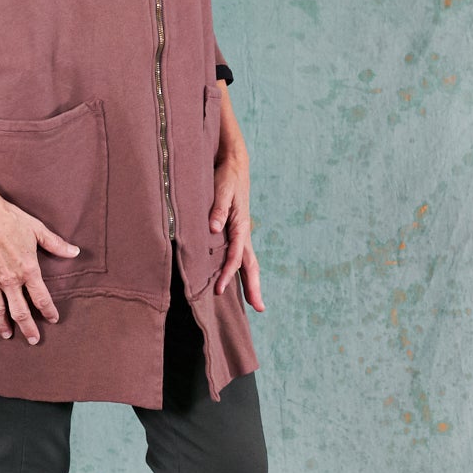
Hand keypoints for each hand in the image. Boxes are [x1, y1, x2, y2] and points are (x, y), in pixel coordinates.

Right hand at [0, 198, 80, 342]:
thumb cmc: (9, 218)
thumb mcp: (37, 230)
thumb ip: (56, 244)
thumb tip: (75, 252)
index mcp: (28, 269)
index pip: (42, 297)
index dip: (49, 311)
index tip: (53, 319)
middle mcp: (10, 280)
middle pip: (21, 311)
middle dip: (28, 328)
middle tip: (33, 340)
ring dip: (3, 325)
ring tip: (7, 336)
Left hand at [209, 147, 264, 311]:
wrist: (234, 164)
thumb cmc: (226, 176)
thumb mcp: (220, 189)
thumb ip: (217, 209)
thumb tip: (213, 229)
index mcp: (240, 226)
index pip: (235, 256)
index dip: (227, 274)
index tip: (219, 290)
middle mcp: (244, 232)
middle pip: (251, 265)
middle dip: (254, 287)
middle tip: (259, 308)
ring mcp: (242, 232)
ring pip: (248, 262)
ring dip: (250, 281)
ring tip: (254, 301)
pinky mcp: (236, 230)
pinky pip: (241, 255)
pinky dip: (242, 269)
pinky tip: (238, 279)